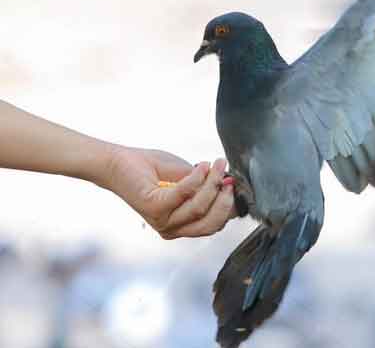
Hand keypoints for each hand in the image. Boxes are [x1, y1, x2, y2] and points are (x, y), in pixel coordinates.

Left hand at [101, 146, 236, 238]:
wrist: (119, 163)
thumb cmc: (153, 169)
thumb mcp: (187, 177)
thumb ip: (206, 184)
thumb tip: (231, 182)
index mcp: (183, 225)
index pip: (215, 224)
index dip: (230, 207)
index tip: (237, 185)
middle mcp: (173, 229)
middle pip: (211, 223)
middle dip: (225, 199)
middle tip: (229, 177)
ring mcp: (163, 221)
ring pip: (200, 208)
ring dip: (212, 183)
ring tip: (216, 164)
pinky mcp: (155, 208)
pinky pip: (184, 194)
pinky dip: (197, 178)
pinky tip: (201, 166)